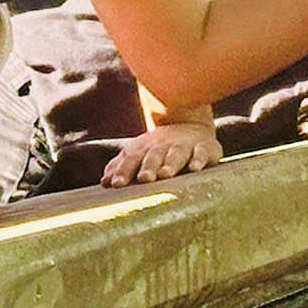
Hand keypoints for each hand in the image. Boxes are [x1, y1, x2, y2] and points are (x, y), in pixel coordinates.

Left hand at [101, 120, 221, 187]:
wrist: (188, 123)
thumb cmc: (158, 146)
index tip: (116, 184)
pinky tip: (194, 168)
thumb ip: (121, 166)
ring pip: (176, 154)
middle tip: (144, 179)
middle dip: (148, 168)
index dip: (123, 171)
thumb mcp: (139, 152)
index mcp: (144, 148)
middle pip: (153, 157)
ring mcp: (183, 145)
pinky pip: (201, 152)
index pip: (131, 159)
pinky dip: (198, 159)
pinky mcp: (203, 147)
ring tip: (165, 175)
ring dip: (170, 164)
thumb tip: (104, 182)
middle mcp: (162, 146)